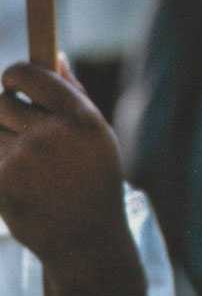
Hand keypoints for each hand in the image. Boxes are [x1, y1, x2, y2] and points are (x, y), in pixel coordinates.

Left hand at [0, 61, 132, 278]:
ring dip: (1, 140)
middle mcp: (51, 134)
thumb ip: (73, 93)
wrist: (85, 241)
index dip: (14, 76)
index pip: (28, 74)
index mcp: (80, 118)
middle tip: (16, 124)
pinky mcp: (1, 182)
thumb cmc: (93, 182)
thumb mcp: (96, 135)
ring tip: (23, 159)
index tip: (13, 83)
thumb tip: (54, 54)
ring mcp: (22, 160)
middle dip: (3, 110)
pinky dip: (0, 165)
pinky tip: (18, 180)